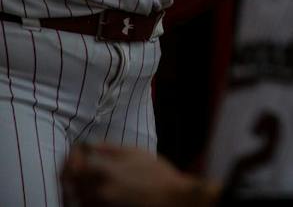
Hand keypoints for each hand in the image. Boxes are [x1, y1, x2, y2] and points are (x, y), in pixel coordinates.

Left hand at [61, 142, 216, 206]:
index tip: (77, 150)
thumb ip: (110, 148)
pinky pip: (84, 204)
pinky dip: (81, 197)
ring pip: (74, 195)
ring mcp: (99, 203)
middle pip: (71, 181)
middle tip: (75, 163)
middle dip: (70, 170)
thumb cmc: (157, 173)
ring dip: (74, 185)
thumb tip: (89, 145)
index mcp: (104, 170)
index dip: (73, 156)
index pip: (75, 163)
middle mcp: (97, 189)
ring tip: (80, 177)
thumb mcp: (136, 153)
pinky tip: (89, 191)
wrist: (170, 197)